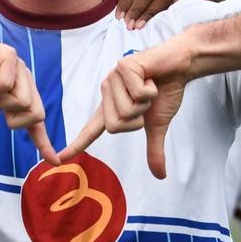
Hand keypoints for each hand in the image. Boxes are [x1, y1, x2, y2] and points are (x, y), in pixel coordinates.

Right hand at [0, 29, 56, 167]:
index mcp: (23, 95)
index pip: (37, 123)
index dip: (45, 143)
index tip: (54, 162)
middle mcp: (27, 82)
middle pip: (37, 115)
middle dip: (14, 119)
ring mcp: (20, 68)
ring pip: (24, 102)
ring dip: (1, 103)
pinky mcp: (9, 56)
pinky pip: (8, 84)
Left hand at [59, 37, 192, 177]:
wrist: (180, 65)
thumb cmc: (166, 91)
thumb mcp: (157, 125)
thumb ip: (153, 148)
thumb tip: (160, 176)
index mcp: (112, 107)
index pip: (91, 130)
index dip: (77, 145)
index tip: (59, 158)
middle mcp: (107, 92)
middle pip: (115, 126)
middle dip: (138, 119)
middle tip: (147, 100)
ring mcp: (113, 78)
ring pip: (127, 110)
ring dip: (146, 102)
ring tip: (150, 86)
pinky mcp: (123, 66)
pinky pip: (138, 94)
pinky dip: (151, 90)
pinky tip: (152, 78)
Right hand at [103, 0, 189, 28]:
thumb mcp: (136, 1)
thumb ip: (147, 9)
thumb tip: (159, 32)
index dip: (181, 5)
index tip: (170, 24)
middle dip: (151, 15)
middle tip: (137, 29)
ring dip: (137, 12)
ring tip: (127, 25)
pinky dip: (124, 4)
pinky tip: (118, 15)